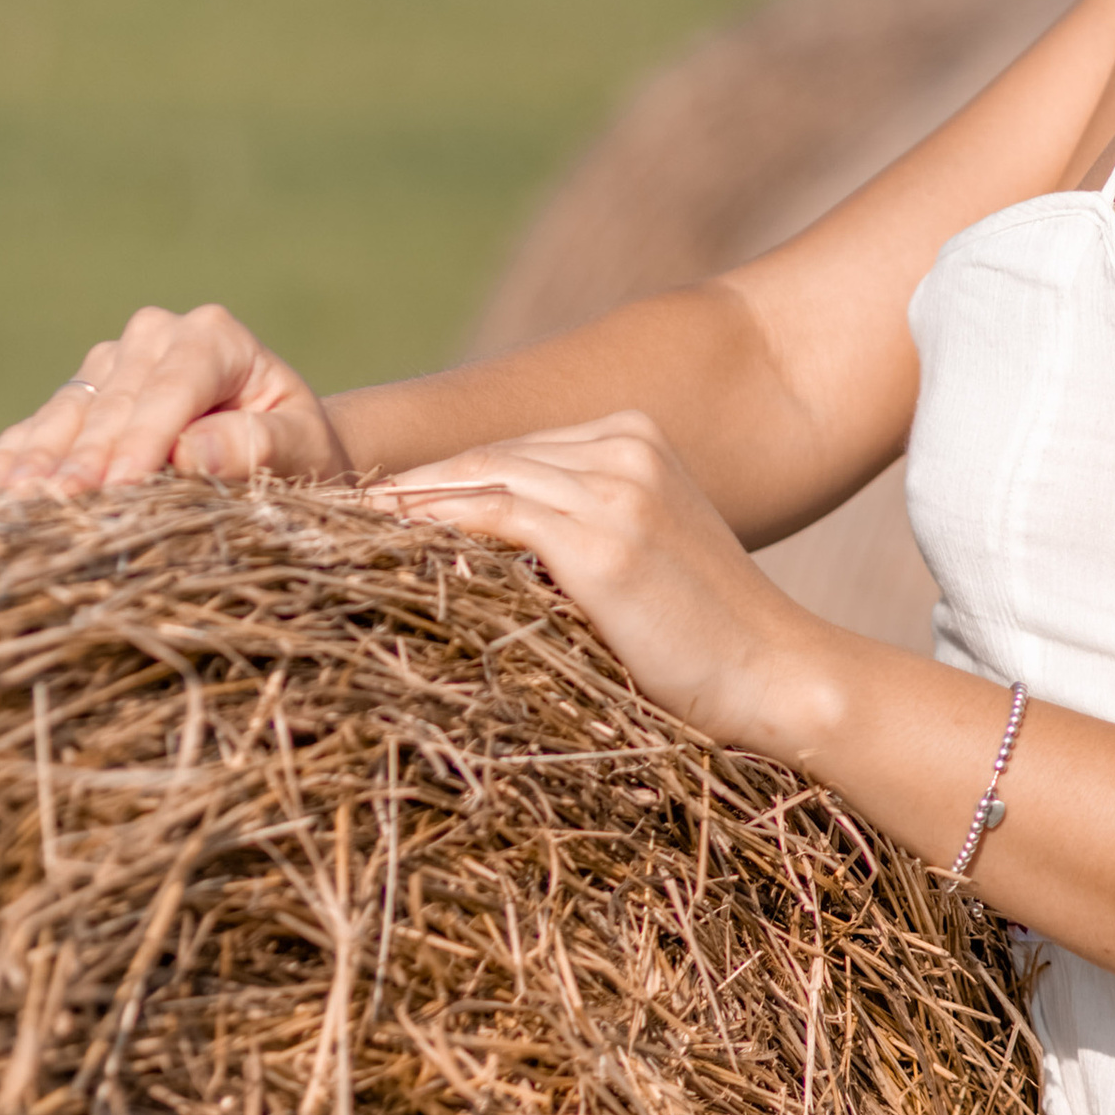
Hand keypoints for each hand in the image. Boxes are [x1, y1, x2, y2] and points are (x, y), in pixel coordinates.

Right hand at [0, 305, 351, 494]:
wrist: (282, 448)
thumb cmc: (302, 451)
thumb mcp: (302, 450)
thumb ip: (258, 445)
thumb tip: (193, 453)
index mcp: (213, 337)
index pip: (170, 390)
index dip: (143, 440)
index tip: (121, 485)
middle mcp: (155, 336)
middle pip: (115, 403)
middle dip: (88, 460)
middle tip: (58, 510)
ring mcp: (111, 360)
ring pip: (71, 412)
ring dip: (41, 461)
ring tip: (13, 506)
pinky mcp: (82, 391)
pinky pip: (42, 424)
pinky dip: (20, 458)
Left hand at [375, 410, 833, 759]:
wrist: (779, 677)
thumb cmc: (706, 641)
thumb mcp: (642, 558)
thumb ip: (578, 531)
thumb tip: (484, 550)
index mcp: (638, 438)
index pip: (513, 448)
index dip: (440, 477)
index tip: (374, 505)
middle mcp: (627, 447)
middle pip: (489, 455)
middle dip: (411, 483)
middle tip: (335, 513)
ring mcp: (617, 488)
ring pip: (481, 477)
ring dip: (406, 501)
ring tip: (342, 527)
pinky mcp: (602, 541)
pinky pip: (493, 516)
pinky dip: (433, 524)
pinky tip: (386, 543)